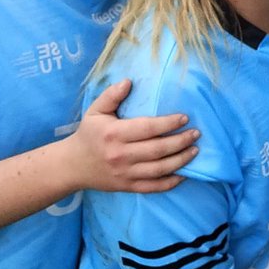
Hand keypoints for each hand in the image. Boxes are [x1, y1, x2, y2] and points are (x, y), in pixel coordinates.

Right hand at [67, 79, 199, 192]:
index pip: (148, 128)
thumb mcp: (95, 111)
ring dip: (180, 160)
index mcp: (114, 134)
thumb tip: (129, 81)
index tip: (185, 117)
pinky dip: (170, 183)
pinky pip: (152, 187)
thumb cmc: (88, 134)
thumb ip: (112, 95)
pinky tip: (183, 174)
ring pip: (158, 170)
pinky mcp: (126, 187)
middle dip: (181, 141)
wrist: (72, 166)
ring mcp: (124, 174)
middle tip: (196, 133)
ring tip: (195, 150)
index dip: (169, 123)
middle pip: (157, 150)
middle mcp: (121, 155)